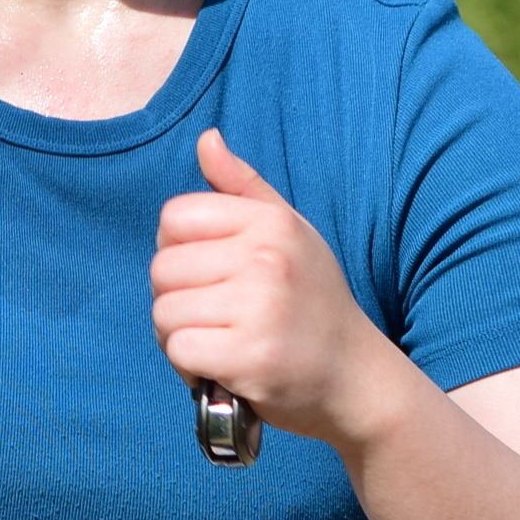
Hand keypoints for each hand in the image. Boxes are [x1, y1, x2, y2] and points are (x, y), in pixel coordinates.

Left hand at [150, 127, 413, 450]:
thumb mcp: (290, 233)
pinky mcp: (251, 357)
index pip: (174, 217)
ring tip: (218, 343)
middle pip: (162, 269)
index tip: (206, 275)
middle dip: (175, 300)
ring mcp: (260, 308)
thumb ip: (243, 186)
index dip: (177, 250)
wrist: (356, 379)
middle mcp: (267, 258)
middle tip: (213, 318)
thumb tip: (206, 139)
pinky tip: (220, 369)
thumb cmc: (314, 303)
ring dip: (179, 337)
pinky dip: (189, 369)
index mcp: (272, 222)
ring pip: (165, 313)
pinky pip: (180, 351)